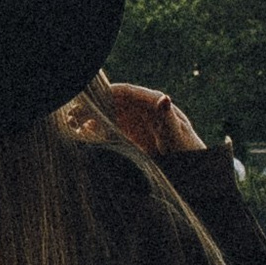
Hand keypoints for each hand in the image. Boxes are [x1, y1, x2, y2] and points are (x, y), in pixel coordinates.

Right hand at [77, 77, 202, 157]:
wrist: (194, 172)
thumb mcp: (177, 136)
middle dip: (92, 106)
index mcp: (155, 103)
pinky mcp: (132, 137)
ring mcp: (136, 123)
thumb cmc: (188, 152)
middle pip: (113, 102)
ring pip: (109, 115)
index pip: (126, 92)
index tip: (87, 97)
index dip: (106, 92)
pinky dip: (96, 130)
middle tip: (72, 114)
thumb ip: (168, 119)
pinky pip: (111, 129)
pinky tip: (83, 134)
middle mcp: (143, 110)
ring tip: (71, 123)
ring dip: (90, 118)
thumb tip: (164, 98)